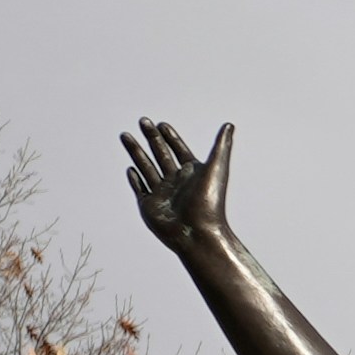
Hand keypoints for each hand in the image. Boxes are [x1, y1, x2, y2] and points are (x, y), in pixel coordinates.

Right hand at [122, 116, 236, 258]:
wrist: (197, 233)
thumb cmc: (210, 202)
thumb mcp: (217, 168)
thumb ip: (221, 145)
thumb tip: (229, 125)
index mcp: (191, 173)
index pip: (179, 150)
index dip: (171, 137)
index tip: (161, 124)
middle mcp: (176, 182)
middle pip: (160, 154)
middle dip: (151, 138)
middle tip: (143, 121)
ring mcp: (162, 194)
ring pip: (146, 167)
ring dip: (136, 151)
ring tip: (125, 135)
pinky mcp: (149, 206)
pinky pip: (140, 189)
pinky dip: (135, 179)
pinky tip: (130, 168)